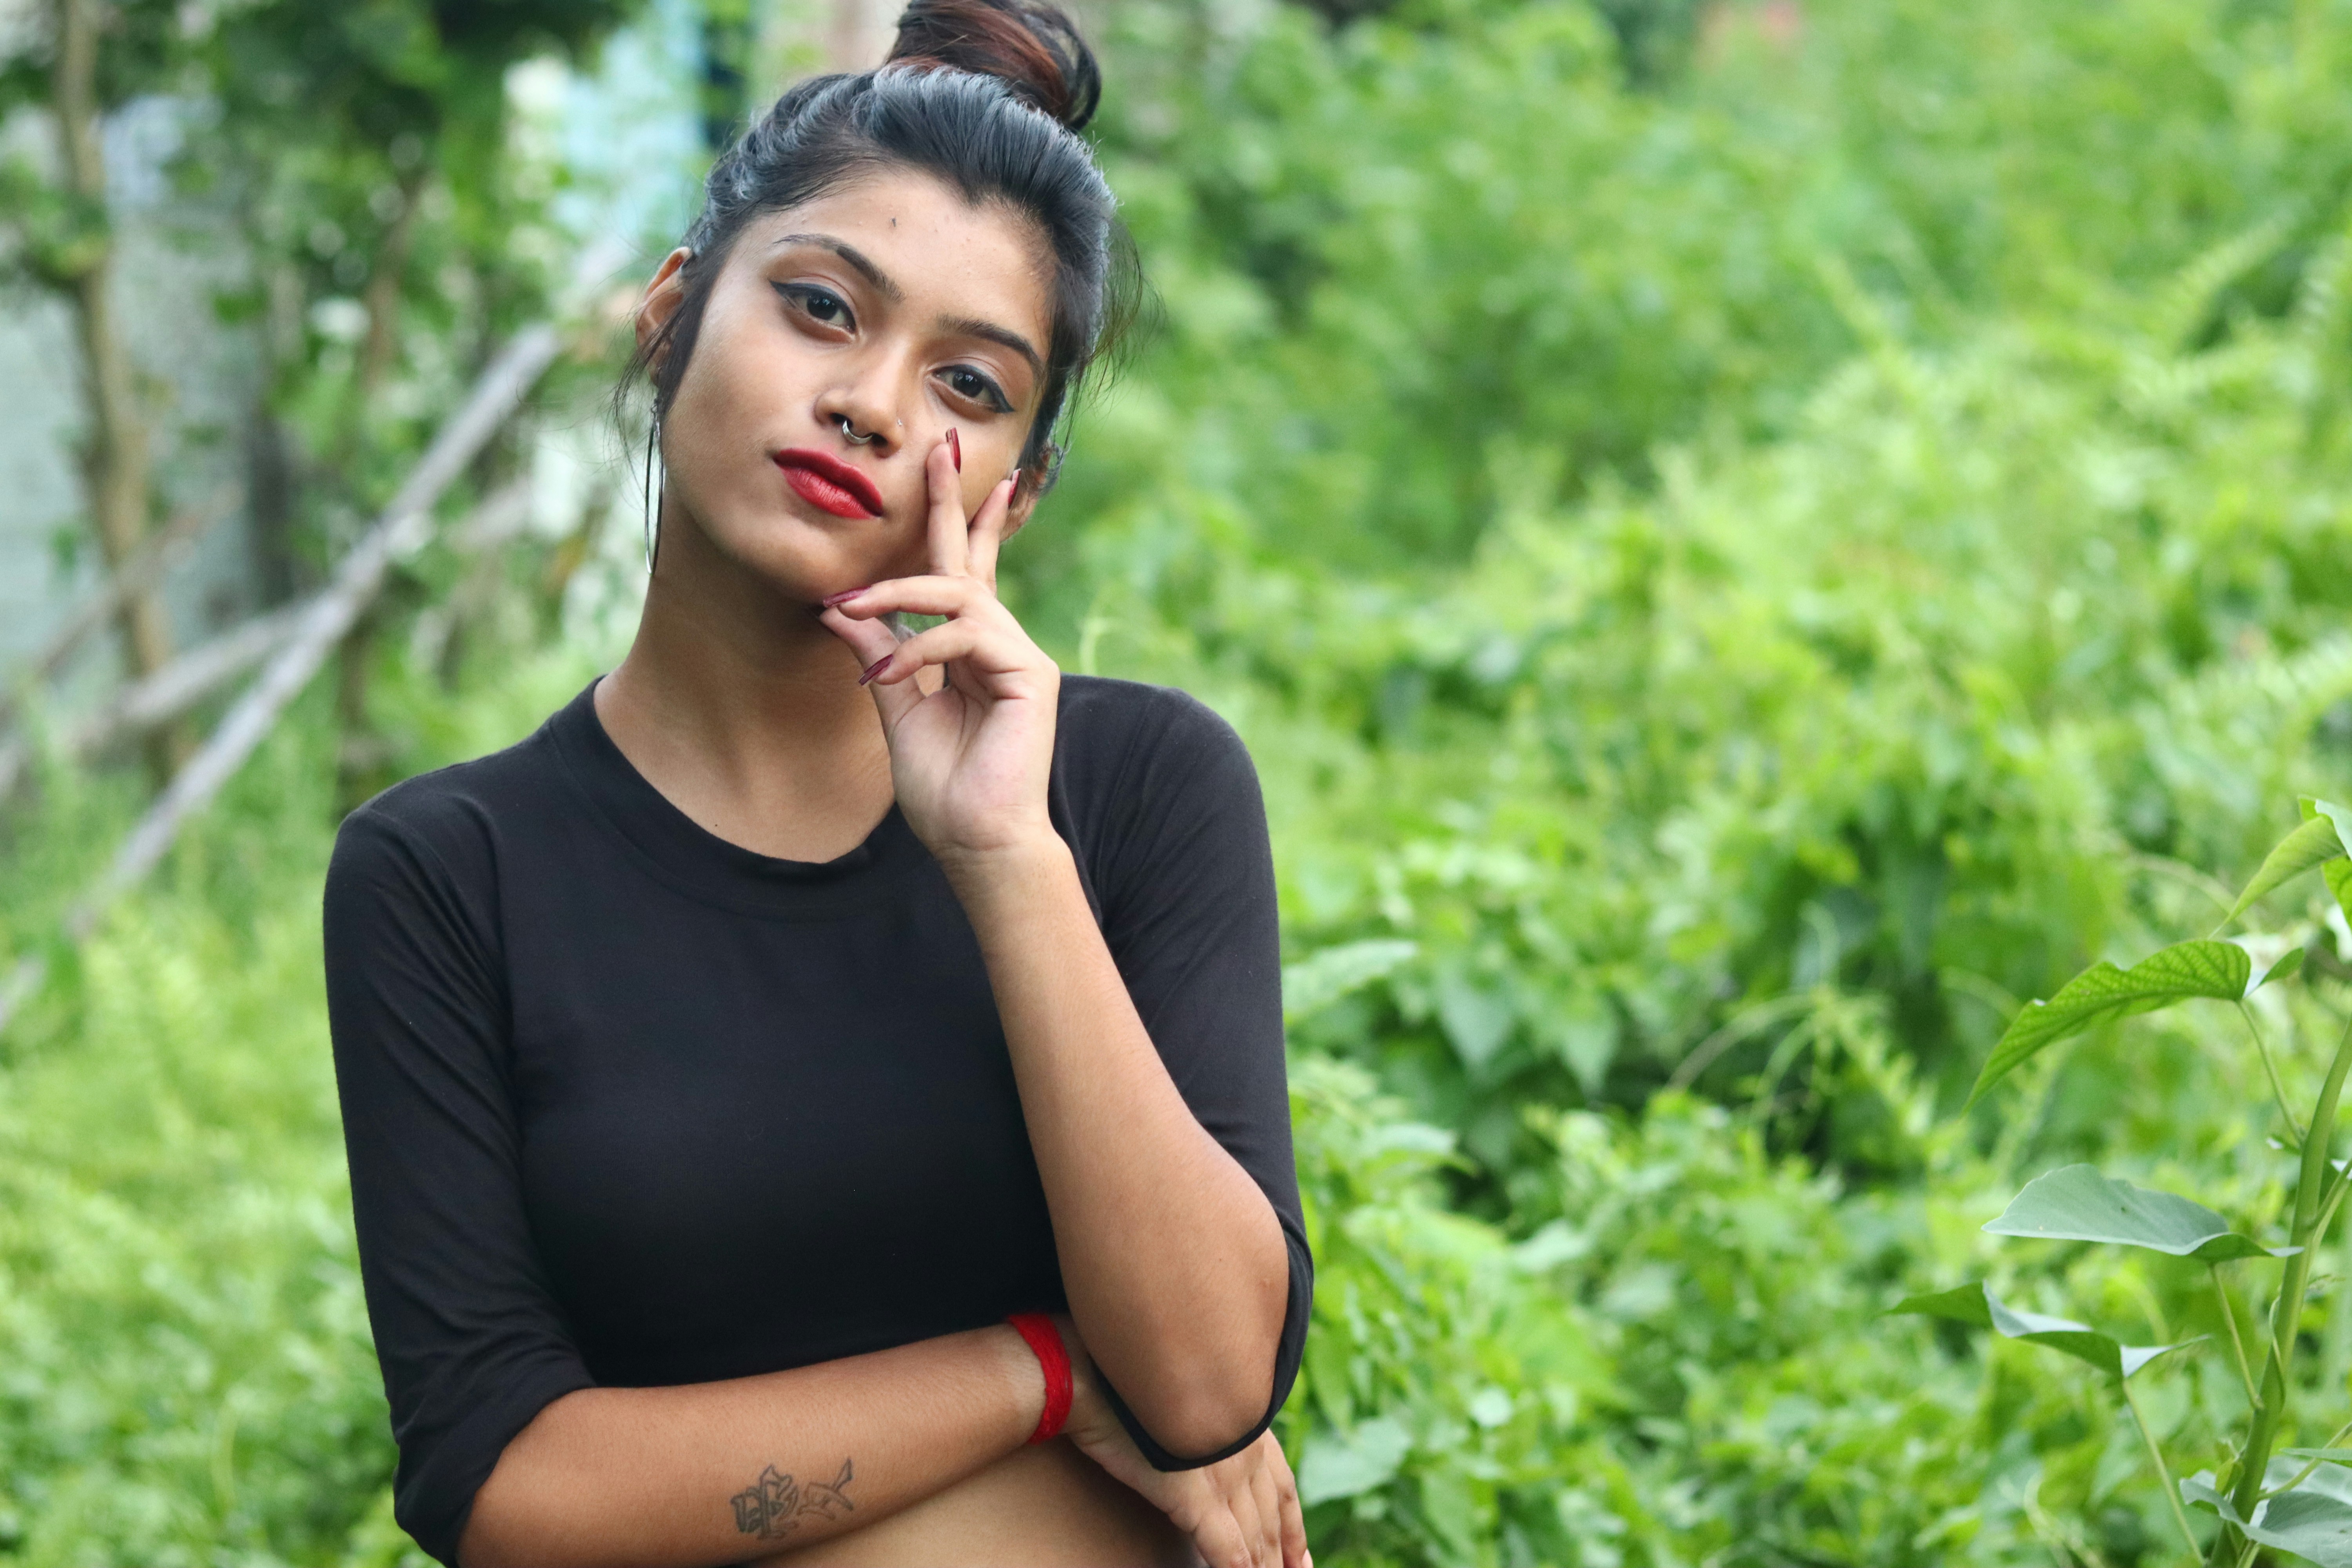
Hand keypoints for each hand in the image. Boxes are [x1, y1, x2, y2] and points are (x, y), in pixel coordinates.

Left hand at [819, 440, 1057, 863]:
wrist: (978, 842)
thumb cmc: (944, 790)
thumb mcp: (895, 711)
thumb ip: (878, 654)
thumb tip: (841, 607)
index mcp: (970, 651)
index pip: (960, 574)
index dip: (955, 522)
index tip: (944, 466)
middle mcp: (999, 644)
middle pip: (973, 560)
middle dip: (955, 500)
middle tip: (939, 445)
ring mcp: (1019, 656)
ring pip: (958, 594)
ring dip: (899, 594)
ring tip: (852, 606)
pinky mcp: (1031, 674)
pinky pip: (967, 634)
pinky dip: (920, 648)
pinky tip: (891, 674)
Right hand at [1058, 1323, 1309, 1567]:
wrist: (1090, 1373)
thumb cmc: (1126, 1382)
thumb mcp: (1182, 1399)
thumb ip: (1206, 1425)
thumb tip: (1204, 1443)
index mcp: (1243, 1423)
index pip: (1282, 1484)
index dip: (1295, 1524)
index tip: (1300, 1555)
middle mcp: (1243, 1448)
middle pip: (1274, 1516)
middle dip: (1286, 1554)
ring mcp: (1221, 1473)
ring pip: (1256, 1536)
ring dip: (1264, 1567)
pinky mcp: (1192, 1496)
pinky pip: (1226, 1547)